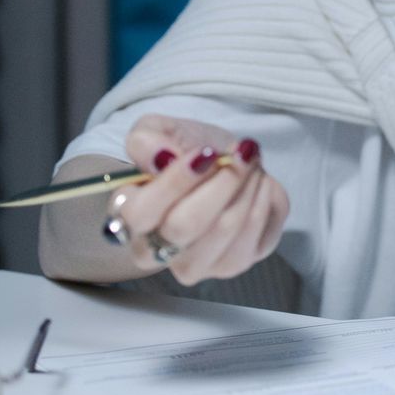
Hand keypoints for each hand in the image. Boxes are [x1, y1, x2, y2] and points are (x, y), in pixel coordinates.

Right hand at [108, 114, 289, 286]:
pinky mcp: (234, 263)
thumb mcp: (158, 131)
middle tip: (240, 154)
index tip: (206, 152)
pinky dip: (264, 200)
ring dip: (246, 186)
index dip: (175, 181)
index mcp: (130, 219)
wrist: (222, 164)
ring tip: (250, 161)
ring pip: (225, 230)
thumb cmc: (184, 151)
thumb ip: (147, 140)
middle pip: (186, 225)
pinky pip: (256, 236)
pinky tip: (259, 182)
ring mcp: (196, 263)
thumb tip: (160, 157)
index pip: (140, 213)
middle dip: (221, 182)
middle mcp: (157, 250)